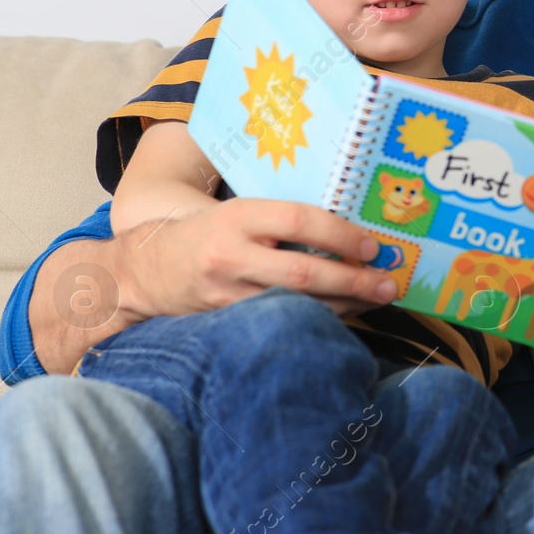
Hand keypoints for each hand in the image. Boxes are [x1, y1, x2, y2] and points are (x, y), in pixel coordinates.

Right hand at [120, 198, 395, 319]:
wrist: (146, 270)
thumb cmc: (208, 234)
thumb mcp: (238, 212)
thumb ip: (282, 220)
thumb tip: (350, 228)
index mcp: (238, 216)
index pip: (299, 221)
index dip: (341, 235)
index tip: (373, 246)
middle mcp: (231, 255)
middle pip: (303, 273)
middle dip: (353, 281)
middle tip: (387, 284)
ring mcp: (226, 293)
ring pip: (296, 305)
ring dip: (343, 306)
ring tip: (376, 300)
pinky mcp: (226, 321)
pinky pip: (280, 321)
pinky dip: (316, 319)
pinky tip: (343, 316)